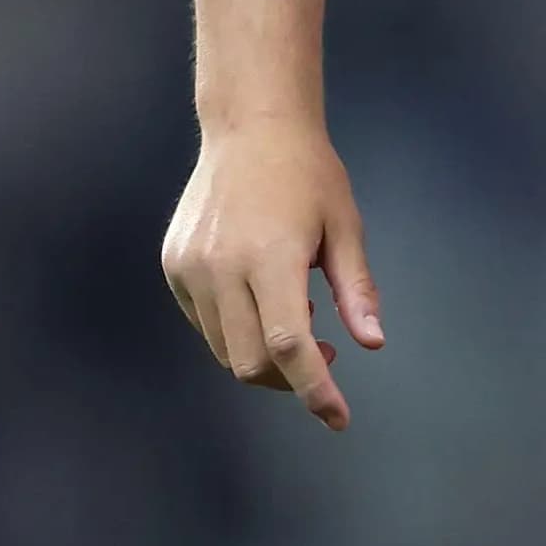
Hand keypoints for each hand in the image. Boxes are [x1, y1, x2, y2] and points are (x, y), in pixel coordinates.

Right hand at [161, 118, 384, 430]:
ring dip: (261, 354)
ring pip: (222, 348)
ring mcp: (190, 269)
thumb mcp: (346, 226)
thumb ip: (357, 289)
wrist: (250, 127)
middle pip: (249, 361)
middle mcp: (221, 268)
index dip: (314, 389)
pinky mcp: (173, 266)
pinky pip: (204, 322)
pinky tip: (260, 297)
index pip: (288, 346)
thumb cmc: (310, 174)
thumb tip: (372, 344)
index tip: (338, 418)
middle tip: (323, 351)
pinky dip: (234, 329)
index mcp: (270, 257)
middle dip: (289, 377)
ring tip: (295, 314)